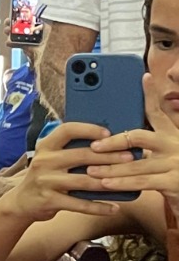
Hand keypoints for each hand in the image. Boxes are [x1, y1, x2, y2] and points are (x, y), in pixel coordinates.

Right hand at [0, 121, 119, 222]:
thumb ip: (70, 150)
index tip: (109, 133)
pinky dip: (98, 207)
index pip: (67, 130)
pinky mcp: (49, 200)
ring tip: (126, 181)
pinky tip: (113, 208)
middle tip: (130, 157)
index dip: (88, 129)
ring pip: (83, 181)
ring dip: (108, 182)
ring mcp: (46, 181)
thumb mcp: (50, 158)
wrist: (21, 202)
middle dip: (108, 156)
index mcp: (46, 146)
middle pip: (81, 155)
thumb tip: (106, 142)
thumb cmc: (45, 177)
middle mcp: (44, 161)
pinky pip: (79, 204)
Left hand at [85, 72, 178, 200]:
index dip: (151, 94)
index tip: (144, 76)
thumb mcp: (169, 150)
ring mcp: (174, 163)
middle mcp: (174, 145)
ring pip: (135, 163)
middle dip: (113, 141)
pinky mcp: (173, 181)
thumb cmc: (175, 172)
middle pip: (139, 137)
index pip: (159, 112)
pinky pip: (142, 182)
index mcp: (172, 134)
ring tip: (89, 170)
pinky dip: (121, 182)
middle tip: (94, 145)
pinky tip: (106, 183)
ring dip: (109, 166)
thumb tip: (134, 122)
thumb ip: (155, 138)